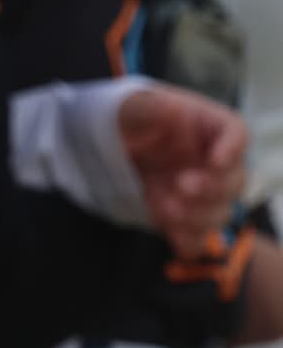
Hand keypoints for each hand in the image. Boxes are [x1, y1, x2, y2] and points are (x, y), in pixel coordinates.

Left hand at [120, 84, 246, 258]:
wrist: (111, 146)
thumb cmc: (127, 118)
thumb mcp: (131, 108)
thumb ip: (151, 108)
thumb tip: (175, 110)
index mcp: (206, 126)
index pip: (236, 132)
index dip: (233, 149)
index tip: (216, 162)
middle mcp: (212, 160)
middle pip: (235, 179)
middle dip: (213, 188)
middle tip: (182, 186)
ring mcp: (202, 191)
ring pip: (220, 211)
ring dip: (199, 216)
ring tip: (167, 210)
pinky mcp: (186, 215)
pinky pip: (199, 235)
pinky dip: (190, 239)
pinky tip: (173, 236)